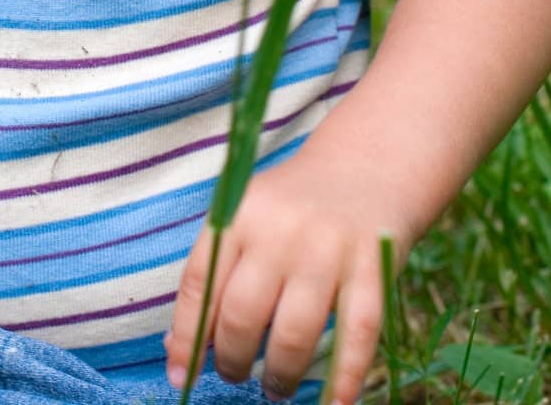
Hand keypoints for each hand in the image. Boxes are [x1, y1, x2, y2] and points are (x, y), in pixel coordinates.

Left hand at [163, 149, 415, 404]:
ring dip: (279, 375)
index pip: (200, 284)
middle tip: (234, 374)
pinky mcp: (371, 269)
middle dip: (232, 361)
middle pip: (242, 314)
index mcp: (238, 214)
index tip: (181, 375)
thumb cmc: (291, 206)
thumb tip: (178, 348)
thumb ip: (214, 274)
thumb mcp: (245, 219)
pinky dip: (344, 379)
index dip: (187, 337)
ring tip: (275, 387)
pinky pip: (357, 336)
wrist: (364, 167)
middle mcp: (279, 231)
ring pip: (293, 334)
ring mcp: (327, 250)